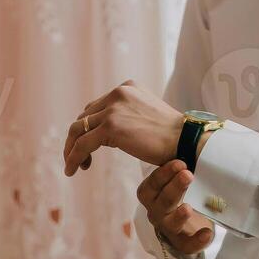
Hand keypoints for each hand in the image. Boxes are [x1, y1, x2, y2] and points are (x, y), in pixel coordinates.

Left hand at [62, 79, 181, 176]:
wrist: (186, 140)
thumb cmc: (172, 135)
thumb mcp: (146, 115)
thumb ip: (128, 115)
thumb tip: (111, 132)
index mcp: (127, 87)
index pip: (97, 106)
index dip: (89, 127)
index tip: (91, 145)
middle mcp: (118, 93)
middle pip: (84, 116)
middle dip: (78, 137)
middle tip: (81, 158)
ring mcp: (113, 109)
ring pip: (77, 129)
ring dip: (72, 149)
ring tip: (74, 166)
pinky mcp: (110, 126)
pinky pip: (82, 144)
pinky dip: (73, 158)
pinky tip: (73, 170)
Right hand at [139, 159, 214, 253]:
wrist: (193, 218)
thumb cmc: (184, 189)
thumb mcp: (179, 175)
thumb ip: (181, 163)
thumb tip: (192, 135)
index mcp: (153, 195)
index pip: (150, 186)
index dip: (163, 174)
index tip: (180, 162)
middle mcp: (157, 212)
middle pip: (161, 202)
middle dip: (174, 187)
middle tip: (188, 174)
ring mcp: (169, 228)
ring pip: (170, 224)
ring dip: (179, 215)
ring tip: (188, 207)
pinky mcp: (183, 242)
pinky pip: (187, 245)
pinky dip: (197, 241)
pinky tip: (207, 233)